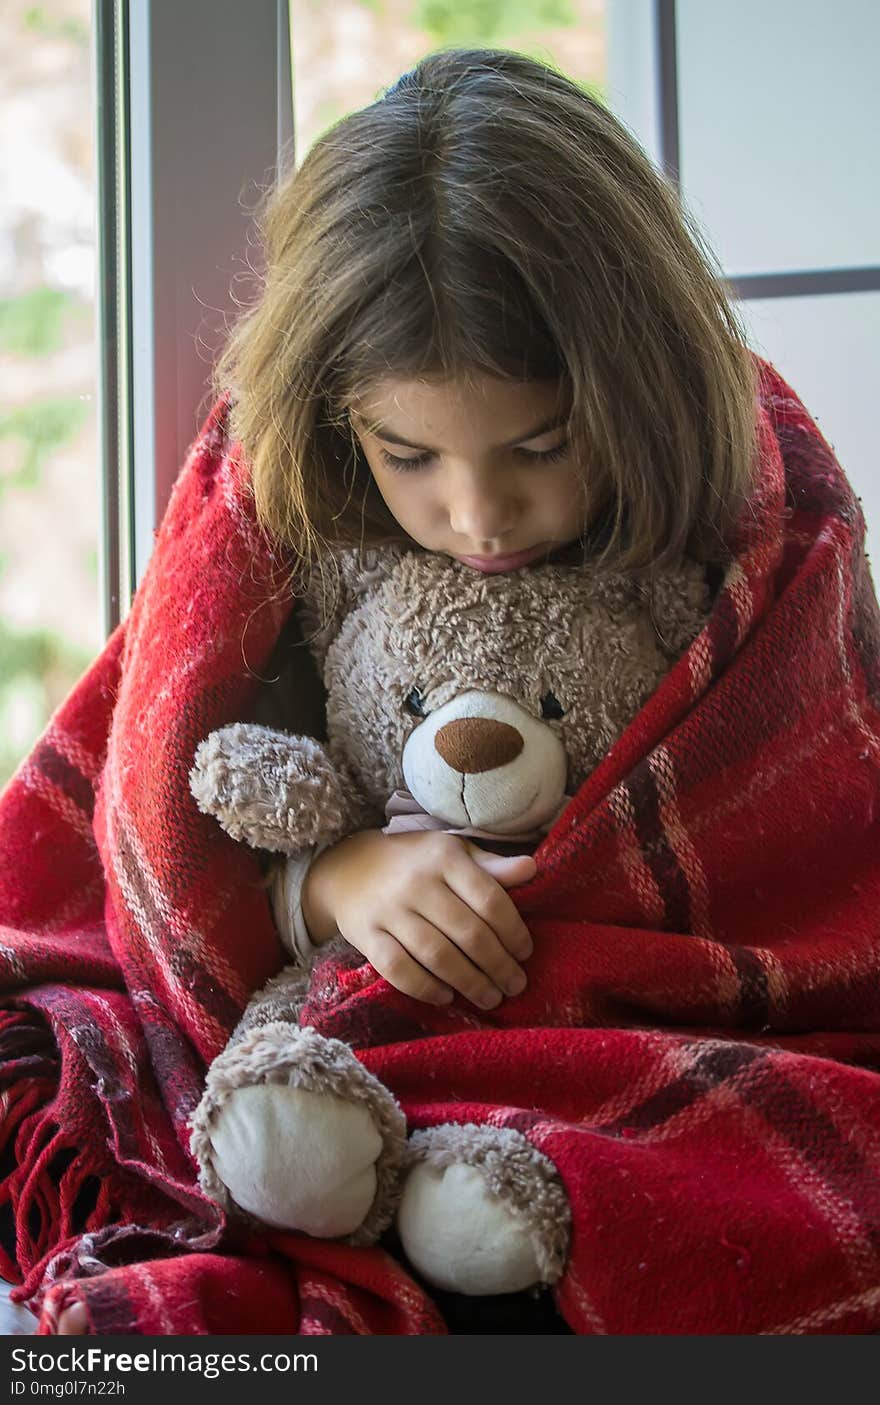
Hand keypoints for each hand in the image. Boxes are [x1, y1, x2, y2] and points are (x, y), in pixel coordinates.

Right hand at [301, 828, 535, 1008]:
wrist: (347, 868)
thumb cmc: (414, 862)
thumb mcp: (452, 852)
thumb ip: (491, 865)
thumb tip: (533, 869)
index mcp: (444, 857)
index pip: (490, 899)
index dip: (514, 932)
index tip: (526, 952)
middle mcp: (417, 882)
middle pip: (468, 933)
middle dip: (499, 965)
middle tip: (516, 984)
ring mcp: (389, 910)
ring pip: (437, 955)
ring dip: (470, 982)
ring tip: (491, 997)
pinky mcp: (365, 936)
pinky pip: (398, 969)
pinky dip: (425, 988)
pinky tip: (446, 996)